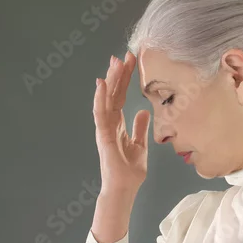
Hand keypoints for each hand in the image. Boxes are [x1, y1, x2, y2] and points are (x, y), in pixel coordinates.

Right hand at [93, 51, 148, 195]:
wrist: (124, 188)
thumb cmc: (130, 171)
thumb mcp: (140, 145)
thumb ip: (139, 128)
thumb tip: (143, 111)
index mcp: (118, 124)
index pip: (121, 96)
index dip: (125, 79)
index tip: (132, 62)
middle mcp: (109, 123)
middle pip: (113, 93)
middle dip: (118, 74)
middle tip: (124, 55)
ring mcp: (104, 128)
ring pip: (106, 99)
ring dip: (110, 80)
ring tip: (115, 62)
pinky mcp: (102, 135)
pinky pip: (100, 113)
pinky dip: (100, 98)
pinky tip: (102, 83)